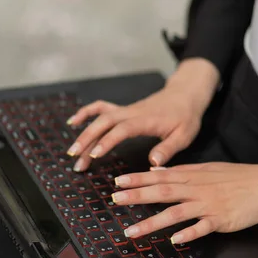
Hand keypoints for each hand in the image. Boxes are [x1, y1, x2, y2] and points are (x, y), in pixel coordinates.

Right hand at [66, 58, 219, 171]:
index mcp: (146, 120)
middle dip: (88, 139)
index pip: (122, 129)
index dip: (108, 141)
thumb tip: (153, 163)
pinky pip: (101, 108)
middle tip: (76, 159)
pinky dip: (86, 113)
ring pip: (100, 118)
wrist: (185, 94)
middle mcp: (131, 113)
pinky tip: (74, 122)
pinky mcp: (123, 110)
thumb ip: (168, 149)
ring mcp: (125, 110)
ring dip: (84, 132)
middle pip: (104, 122)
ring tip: (72, 151)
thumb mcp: (184, 135)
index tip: (95, 155)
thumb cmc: (185, 116)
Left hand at [111, 157, 257, 243]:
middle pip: (162, 192)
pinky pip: (201, 228)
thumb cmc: (239, 177)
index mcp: (193, 176)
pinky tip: (174, 240)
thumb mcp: (208, 169)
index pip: (159, 177)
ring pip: (175, 213)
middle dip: (136, 196)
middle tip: (115, 199)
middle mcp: (197, 189)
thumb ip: (183, 172)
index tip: (118, 182)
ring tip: (132, 231)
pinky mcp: (221, 219)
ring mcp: (208, 205)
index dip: (137, 179)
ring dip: (152, 222)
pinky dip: (188, 234)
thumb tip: (159, 172)